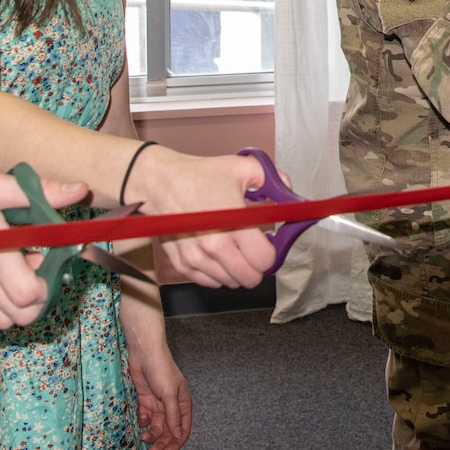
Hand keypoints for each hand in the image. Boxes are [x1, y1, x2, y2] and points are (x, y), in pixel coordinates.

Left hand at [121, 292, 192, 449]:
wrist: (144, 352)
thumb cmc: (161, 369)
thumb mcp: (169, 395)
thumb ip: (173, 416)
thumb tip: (179, 435)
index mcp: (183, 403)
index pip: (183, 429)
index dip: (176, 443)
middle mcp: (172, 406)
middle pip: (169, 431)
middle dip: (162, 441)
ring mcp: (158, 404)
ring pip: (156, 427)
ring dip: (151, 434)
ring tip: (144, 436)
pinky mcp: (145, 401)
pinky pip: (145, 418)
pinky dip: (143, 422)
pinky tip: (141, 421)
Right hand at [131, 147, 277, 288]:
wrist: (160, 182)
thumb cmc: (199, 175)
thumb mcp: (243, 167)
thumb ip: (273, 179)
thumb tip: (289, 194)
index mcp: (232, 224)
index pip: (265, 260)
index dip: (272, 251)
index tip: (268, 241)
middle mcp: (213, 247)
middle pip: (250, 278)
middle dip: (257, 264)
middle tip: (254, 247)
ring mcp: (196, 259)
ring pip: (231, 282)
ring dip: (237, 268)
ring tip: (233, 245)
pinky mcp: (182, 265)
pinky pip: (211, 281)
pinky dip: (218, 271)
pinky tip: (217, 250)